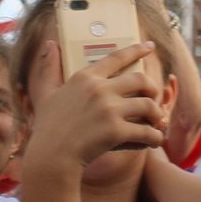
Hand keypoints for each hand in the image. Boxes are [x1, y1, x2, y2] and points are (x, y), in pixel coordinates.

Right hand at [18, 41, 163, 173]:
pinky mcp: (116, 131)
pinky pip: (147, 131)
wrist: (50, 157)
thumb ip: (49, 68)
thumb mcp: (44, 93)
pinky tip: (154, 140)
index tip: (150, 46)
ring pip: (148, 105)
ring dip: (156, 114)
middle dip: (152, 88)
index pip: (117, 57)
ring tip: (155, 121)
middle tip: (153, 97)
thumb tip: (50, 44)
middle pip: (140, 79)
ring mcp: (109, 110)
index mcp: (85, 78)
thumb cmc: (47, 128)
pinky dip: (155, 137)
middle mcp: (99, 89)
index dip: (136, 50)